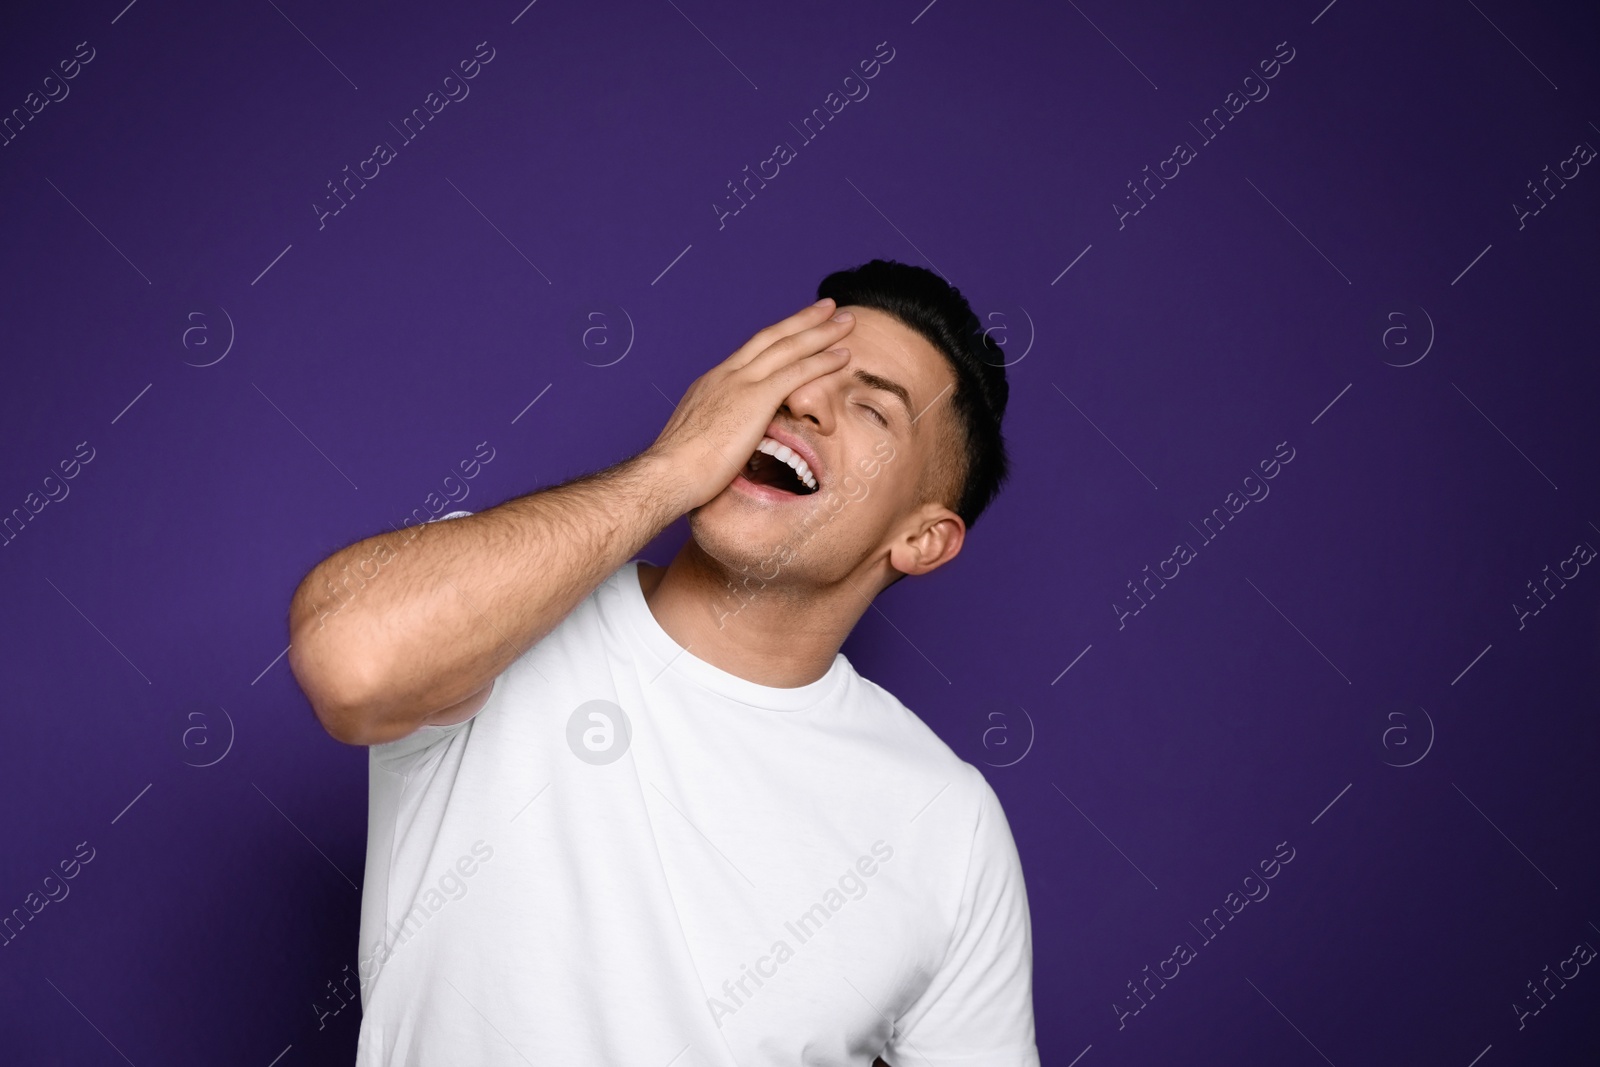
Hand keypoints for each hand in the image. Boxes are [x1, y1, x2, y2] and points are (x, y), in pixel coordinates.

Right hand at [645, 297, 854, 510]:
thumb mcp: (700, 440)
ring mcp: (740, 384)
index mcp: (712, 383)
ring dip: (821, 332)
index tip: (796, 329)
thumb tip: (732, 443)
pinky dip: (822, 361)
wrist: (667, 474)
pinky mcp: (755, 399)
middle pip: (771, 337)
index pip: (751, 352)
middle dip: (803, 320)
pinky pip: (796, 373)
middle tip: (828, 307)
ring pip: (788, 347)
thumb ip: (720, 432)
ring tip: (846, 320)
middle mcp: (726, 375)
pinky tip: (843, 356)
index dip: (778, 338)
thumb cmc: (678, 472)